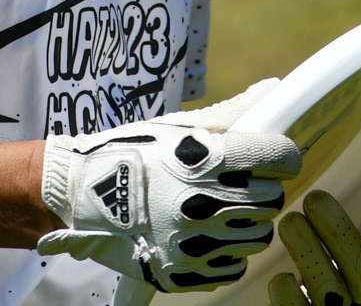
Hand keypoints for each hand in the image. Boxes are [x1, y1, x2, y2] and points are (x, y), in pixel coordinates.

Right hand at [37, 117, 301, 291]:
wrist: (80, 196)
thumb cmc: (131, 153)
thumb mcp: (178, 125)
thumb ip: (232, 112)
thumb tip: (275, 89)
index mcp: (206, 159)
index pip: (280, 158)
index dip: (280, 155)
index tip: (272, 156)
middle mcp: (204, 203)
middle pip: (272, 200)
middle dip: (263, 189)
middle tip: (240, 183)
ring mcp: (194, 243)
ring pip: (257, 236)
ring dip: (246, 221)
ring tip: (218, 208)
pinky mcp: (185, 272)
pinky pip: (234, 264)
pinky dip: (226, 251)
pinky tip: (204, 234)